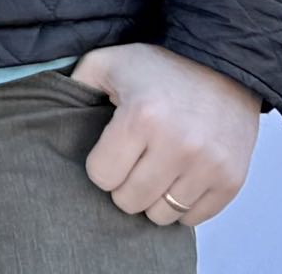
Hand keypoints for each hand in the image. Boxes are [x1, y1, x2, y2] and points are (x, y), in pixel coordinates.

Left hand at [72, 44, 259, 226]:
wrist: (223, 63)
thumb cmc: (160, 66)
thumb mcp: (109, 62)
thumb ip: (75, 85)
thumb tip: (50, 110)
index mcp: (142, 116)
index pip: (102, 177)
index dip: (102, 165)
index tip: (112, 149)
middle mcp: (179, 145)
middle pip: (130, 201)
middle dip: (125, 184)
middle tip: (133, 161)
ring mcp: (209, 165)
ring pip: (161, 215)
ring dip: (153, 197)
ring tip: (156, 169)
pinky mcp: (231, 180)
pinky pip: (193, 219)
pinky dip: (182, 204)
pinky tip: (179, 177)